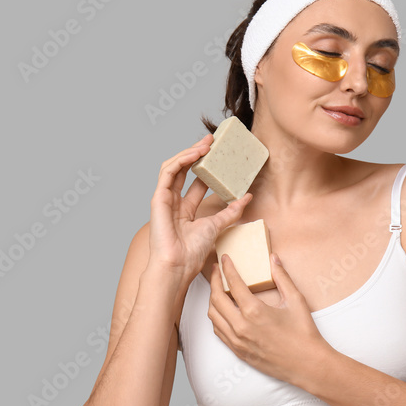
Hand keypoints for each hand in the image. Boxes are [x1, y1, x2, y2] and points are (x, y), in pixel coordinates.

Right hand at [146, 134, 252, 280]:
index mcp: (184, 209)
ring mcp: (164, 198)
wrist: (178, 264)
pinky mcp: (158, 197)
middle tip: (213, 140)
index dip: (206, 167)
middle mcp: (173, 201)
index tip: (219, 154)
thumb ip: (230, 211)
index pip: (195, 180)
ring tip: (206, 143)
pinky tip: (195, 153)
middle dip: (197, 153)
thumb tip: (246, 197)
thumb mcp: (217, 225)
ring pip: (174, 166)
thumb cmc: (191, 252)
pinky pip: (168, 171)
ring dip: (189, 152)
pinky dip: (181, 159)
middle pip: (184, 169)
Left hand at [207, 252, 333, 385]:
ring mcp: (237, 341)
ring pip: (213, 316)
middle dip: (214, 281)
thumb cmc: (304, 334)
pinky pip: (218, 331)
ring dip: (212, 300)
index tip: (224, 259)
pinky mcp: (238, 352)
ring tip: (218, 289)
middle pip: (216, 298)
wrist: (308, 365)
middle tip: (217, 270)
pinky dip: (216, 318)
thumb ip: (282, 277)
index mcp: (254, 311)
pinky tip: (222, 311)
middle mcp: (241, 326)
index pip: (233, 283)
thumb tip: (273, 258)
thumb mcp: (296, 301)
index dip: (227, 268)